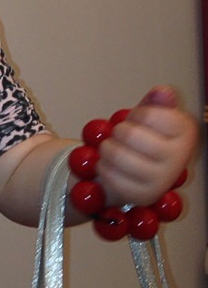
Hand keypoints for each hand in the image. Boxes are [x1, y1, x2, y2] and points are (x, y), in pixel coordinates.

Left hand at [96, 87, 197, 206]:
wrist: (140, 172)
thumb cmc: (147, 138)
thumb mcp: (152, 115)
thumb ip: (156, 102)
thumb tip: (161, 92)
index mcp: (186, 132)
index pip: (148, 113)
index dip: (136, 114)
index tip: (139, 120)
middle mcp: (179, 158)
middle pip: (130, 135)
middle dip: (118, 131)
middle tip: (121, 134)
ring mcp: (162, 180)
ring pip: (118, 156)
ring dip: (106, 148)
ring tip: (111, 148)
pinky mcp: (143, 195)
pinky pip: (110, 176)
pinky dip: (102, 166)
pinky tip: (108, 164)